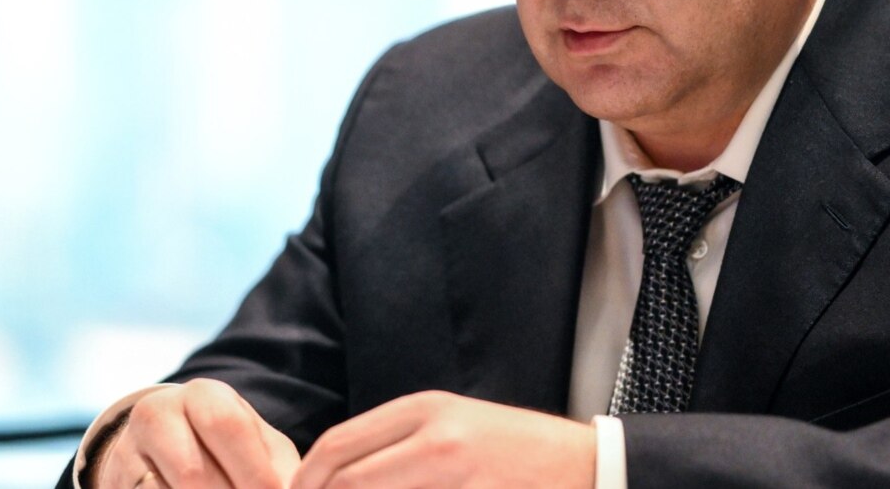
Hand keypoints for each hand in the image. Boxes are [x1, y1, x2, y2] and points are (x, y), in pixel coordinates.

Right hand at [96, 379, 301, 488]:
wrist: (163, 445)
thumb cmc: (227, 448)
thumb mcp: (255, 444)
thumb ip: (277, 467)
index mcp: (202, 395)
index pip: (227, 427)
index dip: (254, 471)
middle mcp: (158, 413)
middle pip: (192, 472)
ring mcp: (127, 450)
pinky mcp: (113, 481)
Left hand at [291, 390, 594, 488]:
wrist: (583, 466)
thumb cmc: (511, 448)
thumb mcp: (452, 424)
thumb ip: (394, 442)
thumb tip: (332, 475)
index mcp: (424, 409)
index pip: (337, 445)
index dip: (307, 481)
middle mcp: (435, 440)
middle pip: (345, 480)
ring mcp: (456, 476)